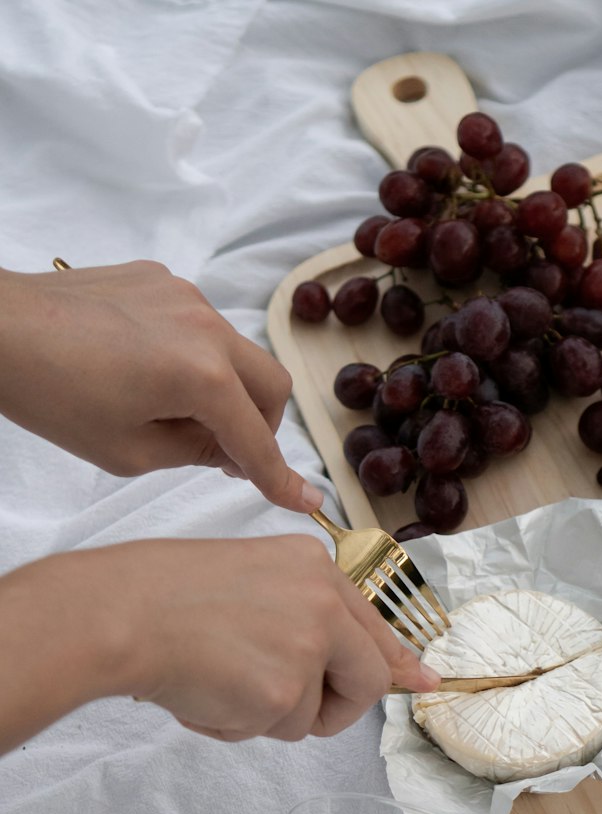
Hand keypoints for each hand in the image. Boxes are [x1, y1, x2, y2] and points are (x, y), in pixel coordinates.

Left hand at [0, 261, 320, 512]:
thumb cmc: (53, 395)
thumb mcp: (130, 452)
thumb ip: (197, 451)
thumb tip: (233, 450)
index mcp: (202, 377)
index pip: (256, 439)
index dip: (278, 479)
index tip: (306, 503)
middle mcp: (206, 328)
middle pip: (272, 386)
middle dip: (260, 425)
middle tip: (221, 449)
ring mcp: (186, 296)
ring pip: (240, 353)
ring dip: (228, 388)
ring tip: (174, 408)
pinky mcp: (161, 279)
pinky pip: (202, 326)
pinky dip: (196, 356)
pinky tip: (148, 369)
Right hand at [118, 536, 440, 739]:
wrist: (120, 613)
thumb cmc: (166, 597)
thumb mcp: (251, 584)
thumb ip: (306, 618)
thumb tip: (357, 661)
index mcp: (313, 567)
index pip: (373, 625)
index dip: (396, 662)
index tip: (421, 681)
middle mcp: (323, 600)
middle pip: (367, 680)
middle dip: (333, 708)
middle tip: (282, 705)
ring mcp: (308, 645)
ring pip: (312, 713)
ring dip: (266, 714)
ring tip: (216, 680)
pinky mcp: (285, 691)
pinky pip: (278, 731)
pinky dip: (237, 725)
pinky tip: (204, 694)